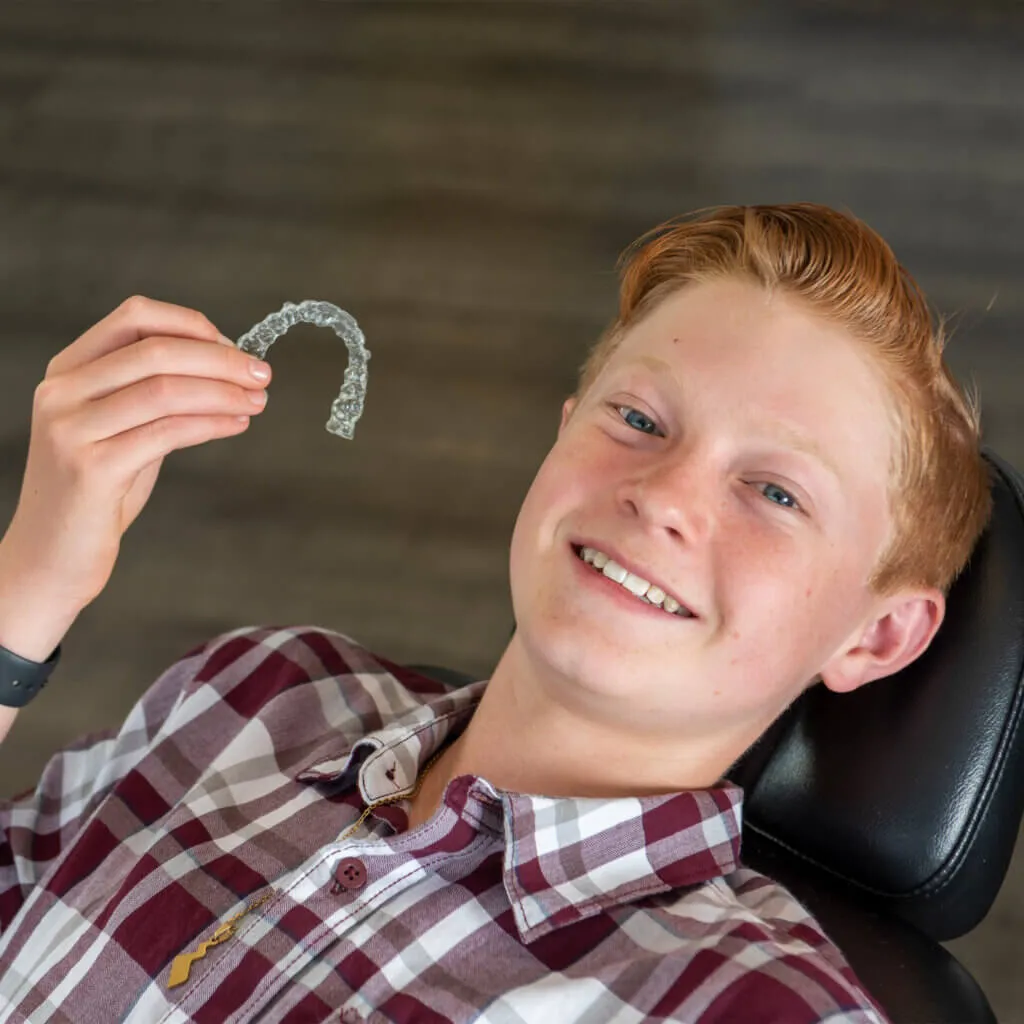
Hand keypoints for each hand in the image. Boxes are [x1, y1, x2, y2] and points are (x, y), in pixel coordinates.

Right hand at [0, 295, 271, 612]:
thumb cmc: (96, 492)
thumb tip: (225, 366)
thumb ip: (157, 395)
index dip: (193, 325)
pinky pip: (167, 432)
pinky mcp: (90, 468)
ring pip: (165, 390)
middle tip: (262, 374)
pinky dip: (212, 424)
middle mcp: (62, 391)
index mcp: (68, 370)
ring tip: (257, 401)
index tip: (235, 347)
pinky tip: (237, 425)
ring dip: (224, 392)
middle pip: (156, 351)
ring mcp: (71, 429)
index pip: (135, 318)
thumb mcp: (122, 429)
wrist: (51, 557)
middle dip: (220, 359)